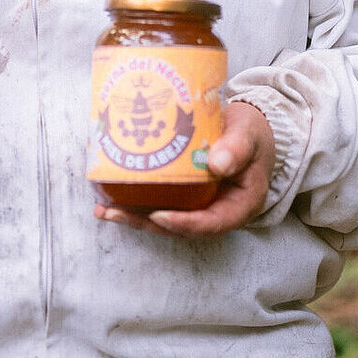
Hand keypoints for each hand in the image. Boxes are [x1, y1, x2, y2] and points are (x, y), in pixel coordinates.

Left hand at [94, 101, 275, 238]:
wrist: (250, 130)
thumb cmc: (253, 133)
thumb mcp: (250, 135)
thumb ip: (237, 148)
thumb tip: (217, 164)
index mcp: (240, 205)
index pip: (212, 224)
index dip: (184, 224)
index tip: (159, 215)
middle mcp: (217, 211)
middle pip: (181, 226)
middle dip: (146, 223)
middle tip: (115, 213)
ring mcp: (200, 204)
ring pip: (167, 217)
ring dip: (135, 216)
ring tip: (105, 209)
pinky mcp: (186, 193)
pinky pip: (162, 200)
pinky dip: (137, 200)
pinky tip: (111, 194)